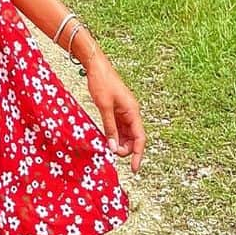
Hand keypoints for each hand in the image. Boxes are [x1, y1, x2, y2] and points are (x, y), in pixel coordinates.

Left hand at [85, 55, 145, 173]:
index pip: (140, 138)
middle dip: (126, 149)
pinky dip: (114, 134)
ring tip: (108, 148)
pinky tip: (107, 139)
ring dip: (120, 143)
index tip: (134, 169)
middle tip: (112, 154)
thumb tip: (114, 148)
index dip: (137, 154)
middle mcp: (131, 112)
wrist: (95, 65)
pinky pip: (118, 126)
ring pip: (126, 133)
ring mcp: (124, 111)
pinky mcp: (116, 109)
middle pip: (134, 138)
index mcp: (133, 111)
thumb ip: (109, 128)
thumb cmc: (101, 82)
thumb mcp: (104, 107)